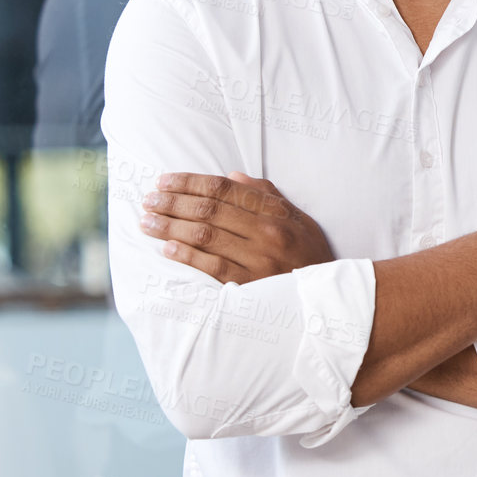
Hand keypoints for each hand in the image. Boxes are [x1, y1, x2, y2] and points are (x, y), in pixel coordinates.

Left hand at [139, 171, 334, 284]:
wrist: (329, 298)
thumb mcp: (299, 219)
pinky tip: (167, 248)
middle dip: (173, 202)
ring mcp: (258, 260)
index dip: (190, 182)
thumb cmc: (310, 255)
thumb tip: (232, 178)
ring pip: (206, 236)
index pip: (224, 190)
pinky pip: (212, 267)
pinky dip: (187, 256)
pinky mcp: (251, 286)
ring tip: (147, 221)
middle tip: (148, 199)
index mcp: (276, 213)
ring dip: (171, 226)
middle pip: (209, 210)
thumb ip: (266, 196)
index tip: (164, 180)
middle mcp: (267, 233)